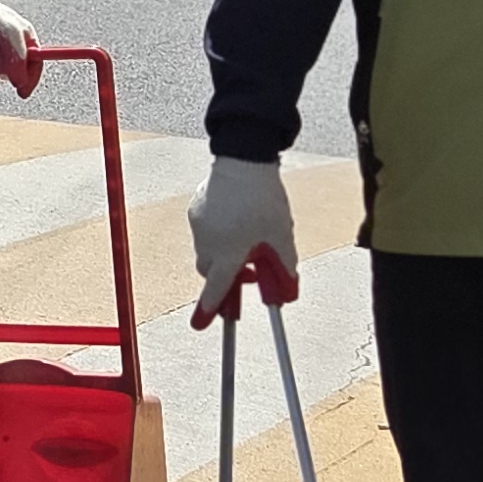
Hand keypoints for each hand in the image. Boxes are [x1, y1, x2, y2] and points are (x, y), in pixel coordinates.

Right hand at [188, 155, 299, 324]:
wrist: (243, 158)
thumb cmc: (263, 197)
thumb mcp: (281, 235)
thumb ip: (284, 266)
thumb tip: (287, 290)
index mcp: (228, 254)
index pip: (217, 289)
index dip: (210, 308)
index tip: (201, 323)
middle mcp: (208, 243)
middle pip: (210, 272)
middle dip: (225, 276)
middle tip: (249, 270)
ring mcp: (199, 226)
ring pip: (207, 250)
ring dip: (222, 252)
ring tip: (247, 235)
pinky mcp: (195, 209)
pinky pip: (204, 231)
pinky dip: (217, 233)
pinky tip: (235, 217)